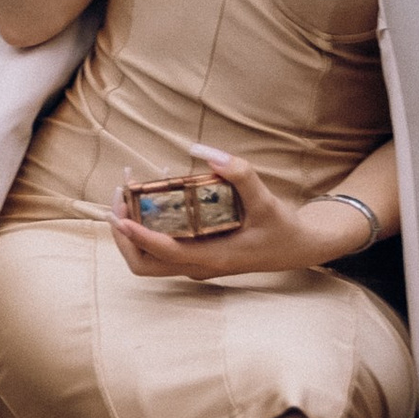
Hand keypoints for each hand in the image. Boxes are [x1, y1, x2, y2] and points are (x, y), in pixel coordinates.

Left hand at [107, 145, 375, 283]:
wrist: (298, 248)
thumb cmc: (282, 227)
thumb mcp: (266, 199)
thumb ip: (239, 173)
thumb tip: (202, 151)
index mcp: (214, 258)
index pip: (165, 253)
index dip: (139, 236)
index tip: (120, 216)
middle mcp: (199, 267)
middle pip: (144, 264)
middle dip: (124, 235)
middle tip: (120, 198)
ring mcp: (195, 265)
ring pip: (147, 260)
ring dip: (131, 232)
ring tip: (127, 195)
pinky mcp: (195, 258)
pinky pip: (159, 250)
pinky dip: (145, 230)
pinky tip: (150, 199)